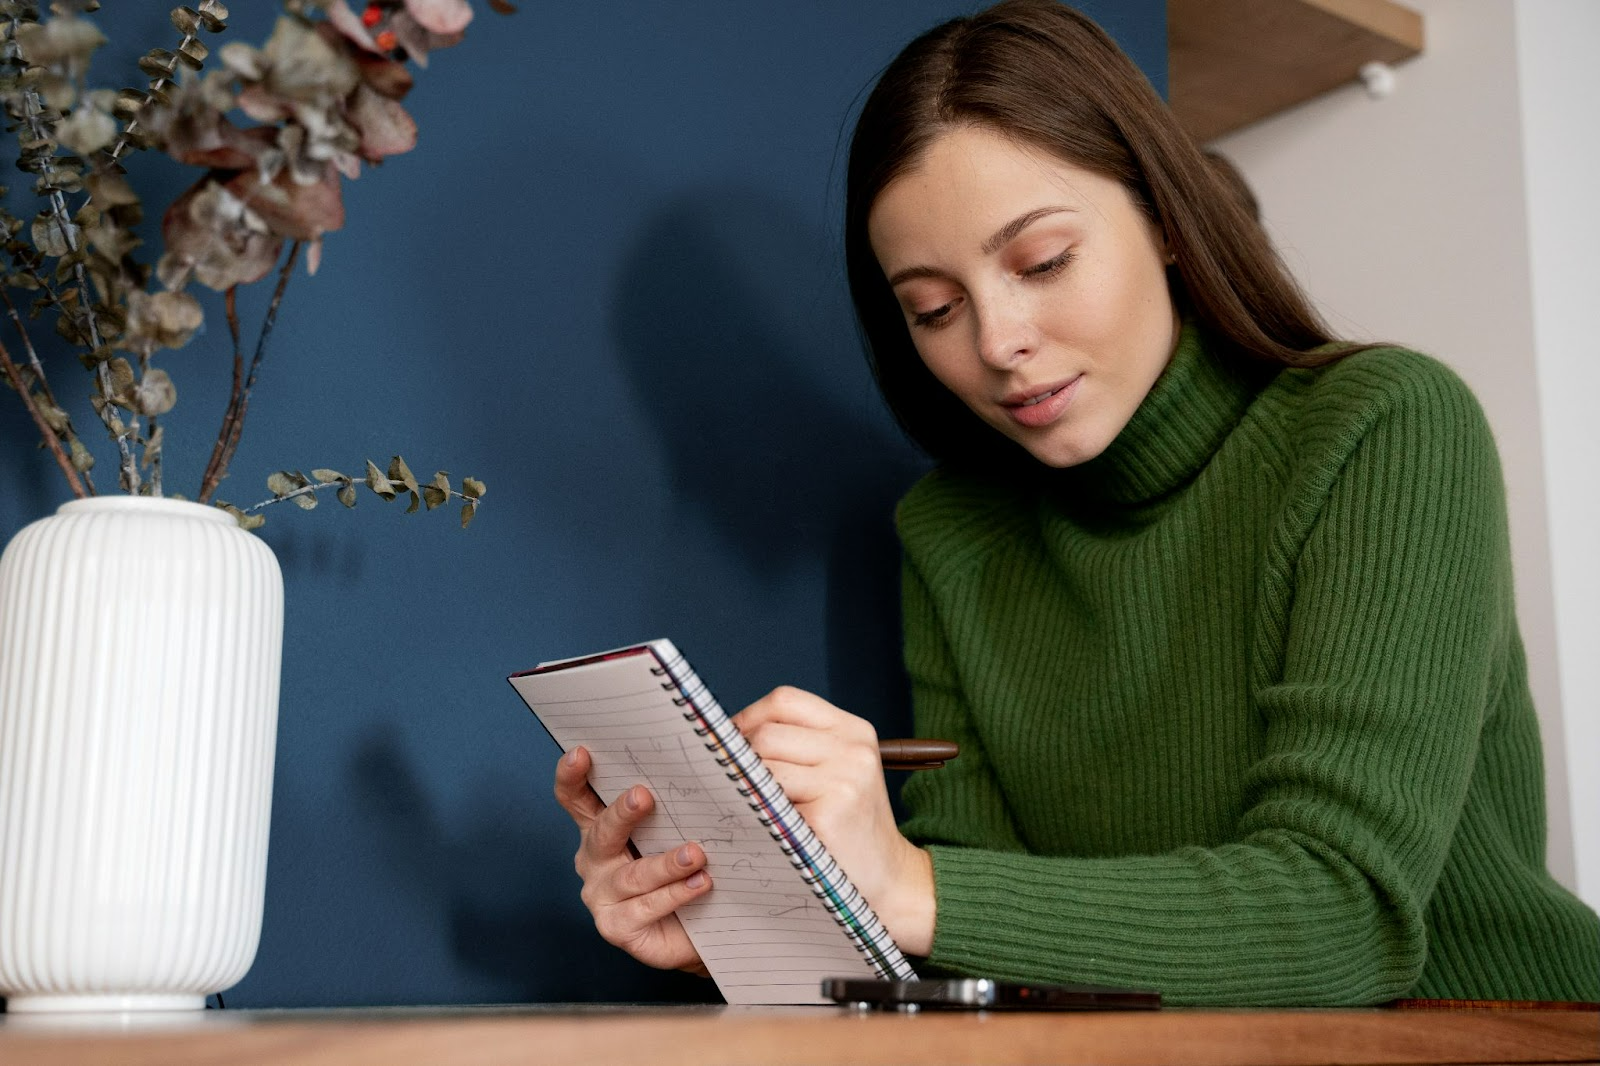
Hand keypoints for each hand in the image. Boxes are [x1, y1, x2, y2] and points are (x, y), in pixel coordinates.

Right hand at [552, 746, 712, 974]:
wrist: (697, 929)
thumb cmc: (685, 867)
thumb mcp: (679, 828)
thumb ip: (683, 795)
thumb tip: (723, 736)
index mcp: (601, 827)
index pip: (577, 798)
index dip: (571, 776)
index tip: (581, 753)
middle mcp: (595, 859)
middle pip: (602, 832)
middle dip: (622, 813)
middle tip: (643, 796)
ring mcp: (601, 896)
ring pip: (632, 875)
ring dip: (665, 863)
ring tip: (696, 854)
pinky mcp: (617, 927)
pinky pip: (645, 908)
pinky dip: (675, 895)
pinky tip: (700, 884)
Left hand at [734, 687, 934, 954]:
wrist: (889, 877)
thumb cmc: (849, 825)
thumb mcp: (839, 771)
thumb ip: (798, 746)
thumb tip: (726, 736)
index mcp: (853, 730)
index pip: (785, 701)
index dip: (749, 717)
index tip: (731, 743)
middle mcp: (853, 748)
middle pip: (768, 732)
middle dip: (742, 757)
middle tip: (738, 784)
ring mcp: (844, 779)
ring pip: (763, 764)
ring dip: (748, 786)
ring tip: (756, 806)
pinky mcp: (829, 814)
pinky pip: (768, 801)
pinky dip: (757, 811)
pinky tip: (766, 825)